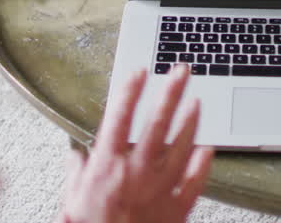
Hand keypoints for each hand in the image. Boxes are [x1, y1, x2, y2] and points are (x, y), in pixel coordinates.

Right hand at [58, 66, 212, 222]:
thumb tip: (75, 154)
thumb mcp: (70, 201)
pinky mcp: (176, 210)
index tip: (140, 72)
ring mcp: (159, 190)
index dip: (130, 90)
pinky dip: (203, 164)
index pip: (120, 117)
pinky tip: (209, 148)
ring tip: (197, 101)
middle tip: (181, 71)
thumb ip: (75, 173)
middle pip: (157, 123)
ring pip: (180, 146)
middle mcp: (135, 172)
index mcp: (107, 166)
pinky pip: (194, 181)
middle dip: (170, 92)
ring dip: (191, 121)